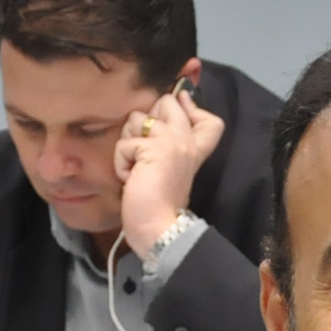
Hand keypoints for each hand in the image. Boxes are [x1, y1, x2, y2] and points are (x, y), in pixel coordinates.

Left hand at [116, 87, 224, 257]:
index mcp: (195, 149)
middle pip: (168, 101)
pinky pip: (124, 143)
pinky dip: (121, 163)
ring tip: (137, 169)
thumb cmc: (159, 205)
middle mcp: (187, 140)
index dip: (187, 108)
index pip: (210, 119)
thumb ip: (168, 145)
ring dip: (128, 144)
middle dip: (146, 120)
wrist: (159, 229)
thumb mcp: (168, 170)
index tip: (172, 128)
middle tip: (145, 150)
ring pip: (137, 118)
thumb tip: (154, 123)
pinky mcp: (152, 148)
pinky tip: (131, 179)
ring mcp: (171, 141)